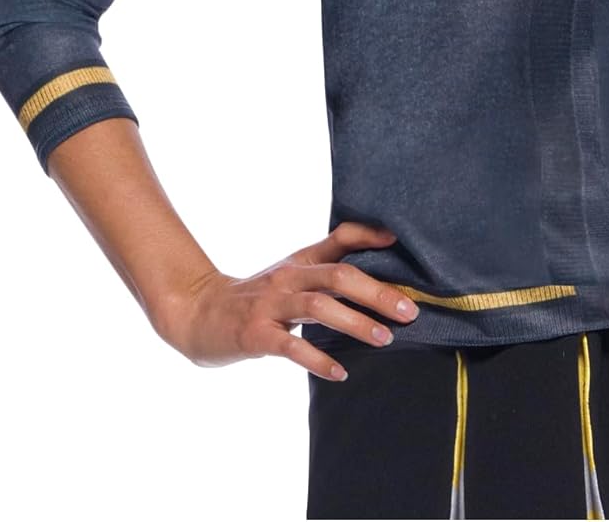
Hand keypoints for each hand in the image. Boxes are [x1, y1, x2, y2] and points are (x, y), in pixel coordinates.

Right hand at [152, 220, 419, 380]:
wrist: (198, 313)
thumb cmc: (256, 298)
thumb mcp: (290, 276)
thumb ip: (326, 271)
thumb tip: (378, 274)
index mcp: (301, 260)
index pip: (340, 237)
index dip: (370, 235)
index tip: (400, 241)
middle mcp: (289, 277)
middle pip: (338, 275)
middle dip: (377, 292)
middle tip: (409, 310)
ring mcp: (270, 304)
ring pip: (318, 306)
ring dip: (355, 322)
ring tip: (385, 339)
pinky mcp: (254, 334)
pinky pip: (289, 346)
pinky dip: (317, 359)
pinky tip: (339, 372)